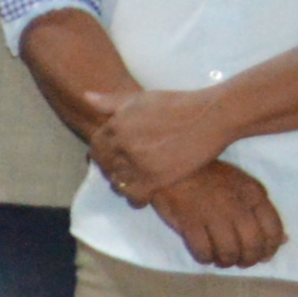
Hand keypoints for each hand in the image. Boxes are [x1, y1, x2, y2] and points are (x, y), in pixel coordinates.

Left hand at [89, 86, 233, 205]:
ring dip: (122, 184)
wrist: (212, 117)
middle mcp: (123, 145)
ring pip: (117, 182)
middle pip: (105, 165)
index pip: (96, 146)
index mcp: (116, 125)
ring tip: (132, 183)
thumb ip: (112, 102)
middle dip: (111, 169)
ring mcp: (138, 163)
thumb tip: (86, 97)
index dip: (101, 153)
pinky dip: (135, 199)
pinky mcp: (156, 178)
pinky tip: (143, 196)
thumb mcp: (141, 98)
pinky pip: (134, 196)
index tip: (110, 157)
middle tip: (122, 172)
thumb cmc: (178, 104)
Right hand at [152, 161, 286, 268]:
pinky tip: (205, 255)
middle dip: (249, 259)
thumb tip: (284, 241)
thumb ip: (263, 211)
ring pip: (229, 252)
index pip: (273, 229)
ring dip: (227, 261)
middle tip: (241, 262)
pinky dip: (206, 258)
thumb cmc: (211, 175)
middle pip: (252, 245)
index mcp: (253, 195)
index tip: (263, 256)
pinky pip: (203, 251)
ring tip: (222, 260)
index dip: (270, 248)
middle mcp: (237, 206)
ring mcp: (212, 215)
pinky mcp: (189, 222)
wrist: (173, 164)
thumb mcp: (244, 186)